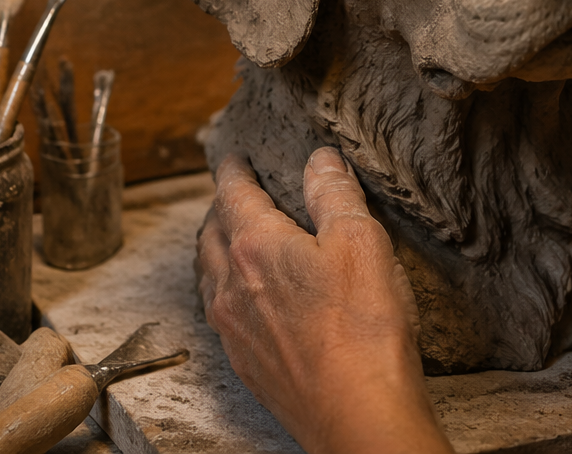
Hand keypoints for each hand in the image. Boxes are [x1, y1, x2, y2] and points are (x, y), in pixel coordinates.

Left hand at [196, 150, 452, 453]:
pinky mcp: (245, 363)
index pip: (233, 194)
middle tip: (235, 194)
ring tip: (232, 239)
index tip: (234, 158)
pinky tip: (244, 298)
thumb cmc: (363, 328)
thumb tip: (320, 160)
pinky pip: (220, 313)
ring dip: (216, 249)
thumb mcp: (361, 241)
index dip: (234, 170)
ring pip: (209, 276)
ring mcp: (234, 329)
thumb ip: (335, 195)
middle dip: (220, 208)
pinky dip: (224, 289)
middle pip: (210, 234)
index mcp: (256, 246)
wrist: (357, 414)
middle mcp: (232, 286)